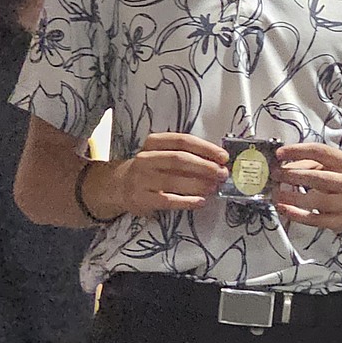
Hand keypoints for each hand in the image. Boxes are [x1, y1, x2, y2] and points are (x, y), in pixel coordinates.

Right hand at [89, 133, 227, 216]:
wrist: (118, 186)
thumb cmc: (149, 168)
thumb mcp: (161, 154)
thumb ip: (185, 155)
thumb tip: (217, 161)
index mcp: (153, 142)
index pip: (182, 141)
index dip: (205, 148)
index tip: (223, 156)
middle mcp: (146, 158)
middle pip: (180, 160)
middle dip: (205, 167)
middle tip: (222, 174)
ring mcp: (142, 179)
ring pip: (174, 181)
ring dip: (199, 184)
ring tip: (214, 188)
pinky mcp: (141, 198)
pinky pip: (168, 200)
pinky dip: (187, 201)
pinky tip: (200, 202)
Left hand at [274, 142, 341, 231]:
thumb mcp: (331, 167)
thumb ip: (307, 164)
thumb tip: (282, 166)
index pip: (321, 152)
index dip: (298, 151)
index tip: (279, 153)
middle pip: (318, 177)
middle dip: (293, 175)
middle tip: (275, 175)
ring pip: (317, 200)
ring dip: (293, 197)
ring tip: (277, 194)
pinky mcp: (339, 221)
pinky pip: (315, 219)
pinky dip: (297, 214)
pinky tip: (284, 209)